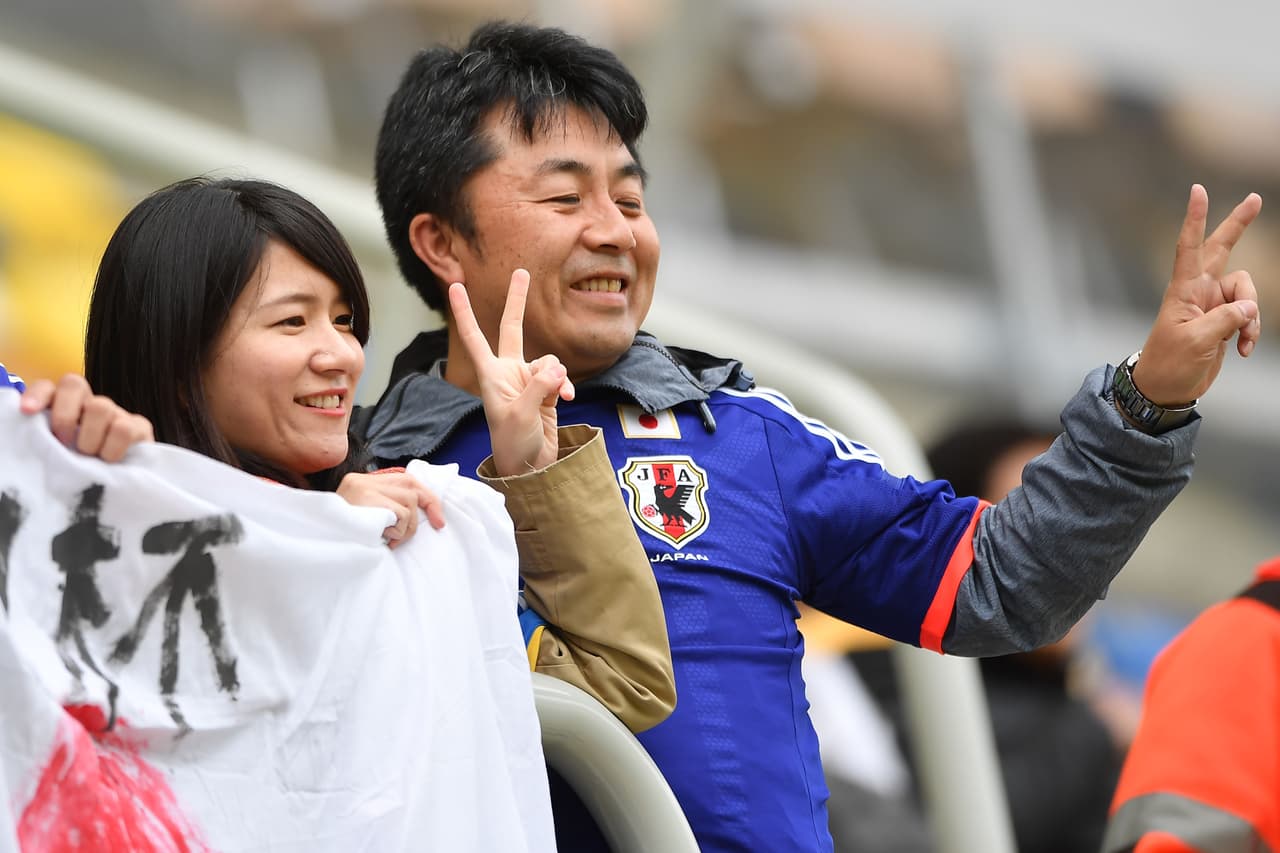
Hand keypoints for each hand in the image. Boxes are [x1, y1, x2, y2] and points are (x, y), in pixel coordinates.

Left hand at [19, 374, 153, 462]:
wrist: (117, 486)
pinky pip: (124, 429)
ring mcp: (116, 412)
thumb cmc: (81, 470)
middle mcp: (89, 403)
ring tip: (91, 457)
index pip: (48, 387)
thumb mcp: (59, 453)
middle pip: (74, 384)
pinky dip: (112, 449)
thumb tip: (35, 433)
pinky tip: (110, 461)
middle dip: (64, 416)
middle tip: (64, 443)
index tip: (27, 411)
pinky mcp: (139, 426)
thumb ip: (47, 438)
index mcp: (64, 407)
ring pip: (100, 406)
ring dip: (90, 438)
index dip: (37, 395)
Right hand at [336, 471, 444, 547]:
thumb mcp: (366, 519)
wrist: (316, 545)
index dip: (428, 500)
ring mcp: (363, 487)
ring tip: (385, 538)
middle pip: (412, 488)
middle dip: (423, 512)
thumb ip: (387, 509)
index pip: (407, 480)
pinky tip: (380, 537)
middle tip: (409, 536)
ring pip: (409, 503)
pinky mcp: (366, 498)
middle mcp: (362, 480)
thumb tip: (419, 514)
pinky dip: (397, 531)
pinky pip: (401, 514)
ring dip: (404, 528)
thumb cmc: (344, 538)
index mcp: (363, 482)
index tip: (439, 522)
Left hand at [449, 270, 574, 475]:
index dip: (465, 312)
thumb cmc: (513, 444)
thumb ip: (538, 387)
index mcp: (491, 375)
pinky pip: (560, 376)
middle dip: (517, 301)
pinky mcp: (547, 390)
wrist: (530, 467)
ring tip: (558, 396)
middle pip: (512, 328)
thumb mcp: (520, 415)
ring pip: (548, 360)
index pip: (475, 337)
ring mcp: (529, 380)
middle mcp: (508, 372)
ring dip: (557, 375)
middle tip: (520, 271)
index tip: (455, 286)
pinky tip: (568, 400)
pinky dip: (566, 386)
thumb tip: (556, 369)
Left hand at [1132, 184, 1262, 404]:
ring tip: (1241, 342)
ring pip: (1246, 293)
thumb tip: (1249, 308)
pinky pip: (1248, 317)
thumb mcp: (1195, 342)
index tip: (1198, 190)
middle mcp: (1199, 291)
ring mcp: (1212, 305)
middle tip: (1255, 199)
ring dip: (1251, 317)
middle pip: (1221, 249)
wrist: (1166, 390)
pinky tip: (1242, 351)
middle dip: (1238, 225)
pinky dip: (1250, 333)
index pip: (1189, 247)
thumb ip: (1225, 321)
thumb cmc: (1169, 365)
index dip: (1195, 219)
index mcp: (1183, 291)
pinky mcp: (1223, 321)